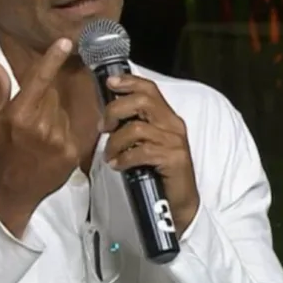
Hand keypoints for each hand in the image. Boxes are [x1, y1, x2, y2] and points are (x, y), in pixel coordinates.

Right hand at [0, 38, 78, 237]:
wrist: (8, 194)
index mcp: (19, 114)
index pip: (40, 79)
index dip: (53, 58)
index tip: (66, 42)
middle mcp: (41, 125)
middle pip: (52, 94)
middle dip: (43, 98)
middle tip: (28, 116)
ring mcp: (59, 140)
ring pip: (62, 111)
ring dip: (52, 115)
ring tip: (37, 135)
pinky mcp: (71, 153)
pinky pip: (70, 129)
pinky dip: (60, 132)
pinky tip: (47, 146)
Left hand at [101, 75, 198, 236]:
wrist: (178, 201)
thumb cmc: (157, 170)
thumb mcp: (144, 142)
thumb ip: (132, 125)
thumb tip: (106, 114)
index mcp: (166, 117)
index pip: (149, 88)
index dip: (129, 81)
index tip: (109, 82)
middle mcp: (173, 125)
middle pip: (141, 102)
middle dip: (115, 110)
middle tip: (103, 127)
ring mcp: (174, 141)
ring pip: (136, 128)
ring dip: (115, 142)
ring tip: (109, 155)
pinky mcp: (173, 159)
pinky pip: (141, 151)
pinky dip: (123, 158)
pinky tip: (117, 165)